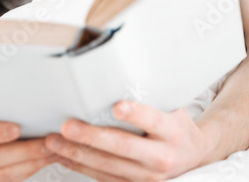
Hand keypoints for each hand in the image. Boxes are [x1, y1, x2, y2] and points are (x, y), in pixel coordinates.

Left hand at [45, 101, 211, 180]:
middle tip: (68, 127)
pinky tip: (64, 156)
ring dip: (77, 154)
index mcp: (173, 131)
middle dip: (92, 137)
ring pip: (108, 166)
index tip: (117, 106)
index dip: (136, 114)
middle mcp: (162, 156)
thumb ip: (153, 99)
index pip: (154, 120)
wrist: (194, 158)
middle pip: (124, 147)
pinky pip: (103, 177)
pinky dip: (81, 166)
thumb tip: (120, 77)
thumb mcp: (175, 109)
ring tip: (54, 142)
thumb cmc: (178, 126)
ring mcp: (148, 177)